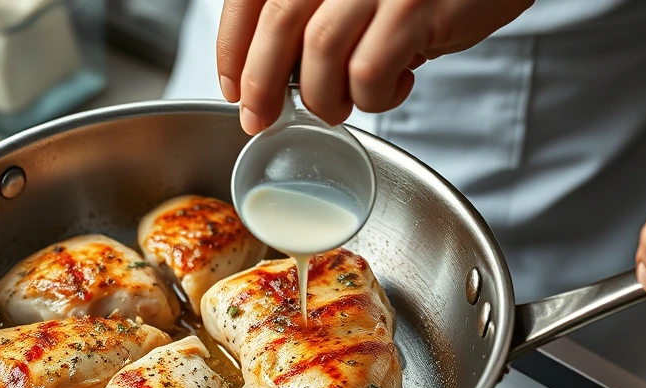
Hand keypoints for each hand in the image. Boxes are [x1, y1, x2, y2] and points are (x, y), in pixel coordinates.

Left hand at [216, 0, 533, 133]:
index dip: (231, 46)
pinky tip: (392, 86)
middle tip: (258, 119)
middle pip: (278, 22)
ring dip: (321, 96)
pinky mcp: (415, 7)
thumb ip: (314, 12)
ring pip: (320, 54)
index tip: (230, 86)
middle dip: (260, 82)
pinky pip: (368, 74)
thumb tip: (267, 72)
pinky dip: (372, 98)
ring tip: (341, 104)